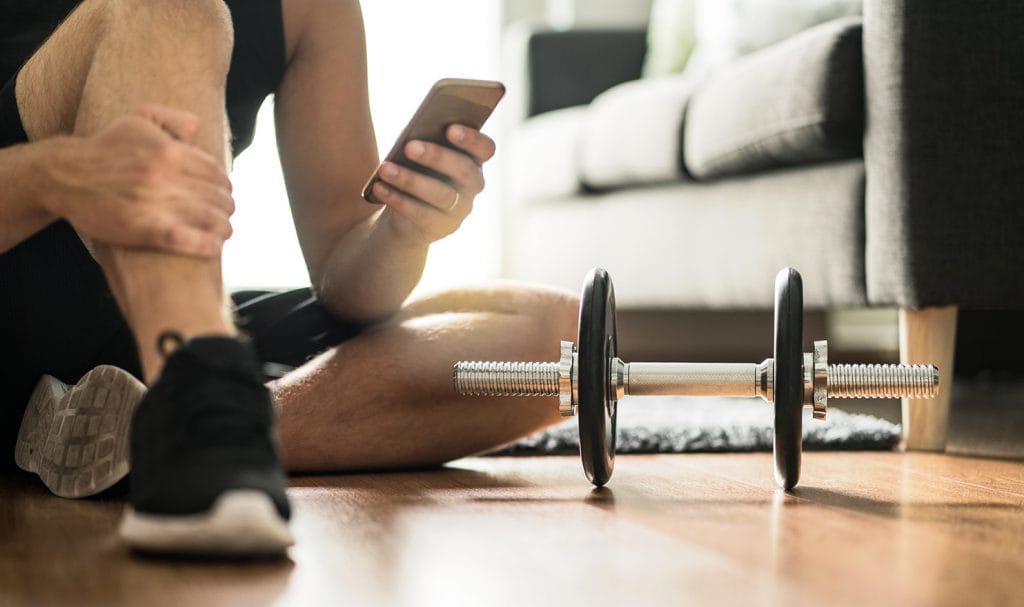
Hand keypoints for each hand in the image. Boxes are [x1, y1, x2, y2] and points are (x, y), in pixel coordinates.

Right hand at [42, 105, 234, 256]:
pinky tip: (214, 247)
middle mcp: (164, 176)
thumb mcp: (137, 119)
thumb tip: (198, 127)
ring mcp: (154, 204)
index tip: (225, 193)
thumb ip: (172, 119)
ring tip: (224, 231)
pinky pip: (185, 239)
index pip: (215, 172)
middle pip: (215, 197)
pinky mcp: (143, 229)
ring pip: (207, 218)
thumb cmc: (105, 148)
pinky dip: (205, 244)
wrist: (63, 176)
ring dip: (223, 227)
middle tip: (227, 214)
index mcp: (169, 151)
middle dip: (226, 207)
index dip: (225, 185)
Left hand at [371, 124, 495, 243]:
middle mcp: (473, 185)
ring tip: (385, 169)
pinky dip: (398, 199)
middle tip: (409, 146)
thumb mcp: (422, 153)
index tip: (450, 128)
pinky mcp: (441, 227)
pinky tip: (380, 188)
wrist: (408, 214)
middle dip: (437, 157)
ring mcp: (460, 209)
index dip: (472, 139)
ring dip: (411, 180)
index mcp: (474, 159)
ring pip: (441, 195)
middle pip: (464, 171)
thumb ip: (424, 141)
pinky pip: (421, 214)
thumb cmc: (416, 170)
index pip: (486, 148)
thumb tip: (410, 135)